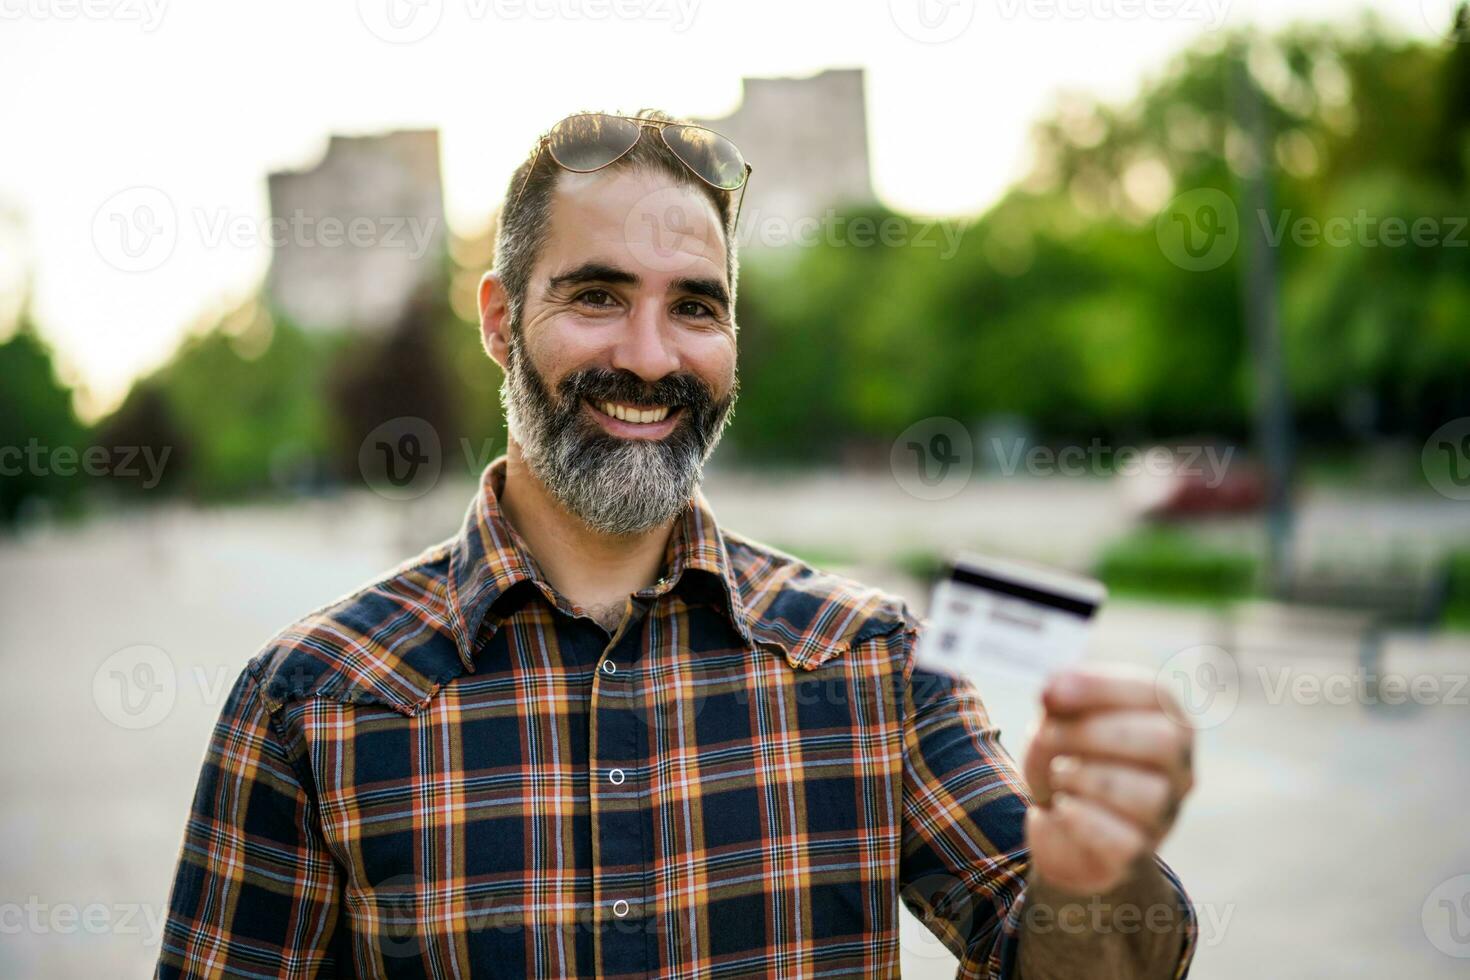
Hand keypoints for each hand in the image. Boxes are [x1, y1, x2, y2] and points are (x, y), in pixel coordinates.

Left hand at [1021, 664, 1193, 895]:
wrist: (1059, 828)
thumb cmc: (1068, 759)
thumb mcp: (1056, 721)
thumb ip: (1058, 700)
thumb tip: (1053, 692)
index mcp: (1165, 721)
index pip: (1156, 696)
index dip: (1102, 688)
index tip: (1050, 693)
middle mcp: (1179, 767)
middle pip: (1166, 742)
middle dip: (1094, 733)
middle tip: (1049, 735)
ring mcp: (1165, 814)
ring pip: (1151, 794)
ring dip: (1087, 777)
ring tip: (1061, 774)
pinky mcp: (1139, 854)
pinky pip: (1125, 840)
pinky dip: (1083, 819)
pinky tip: (1064, 807)